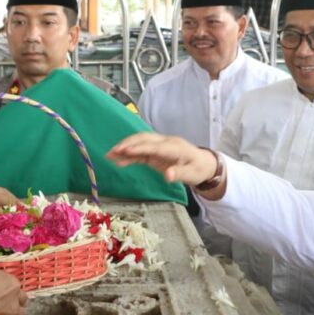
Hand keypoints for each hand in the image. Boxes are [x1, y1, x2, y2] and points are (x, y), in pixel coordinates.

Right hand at [107, 132, 222, 192]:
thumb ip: (179, 174)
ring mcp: (159, 146)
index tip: (125, 150)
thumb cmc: (198, 169)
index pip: (154, 146)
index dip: (139, 147)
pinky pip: (140, 152)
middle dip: (126, 144)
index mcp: (175, 147)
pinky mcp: (155, 152)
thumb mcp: (192, 174)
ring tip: (109, 155)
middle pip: (143, 139)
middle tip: (112, 152)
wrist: (203, 164)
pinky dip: (129, 155)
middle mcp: (165, 143)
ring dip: (124, 147)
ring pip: (139, 142)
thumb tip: (167, 175)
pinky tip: (118, 161)